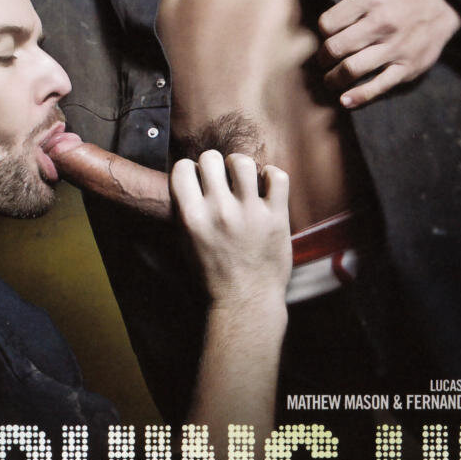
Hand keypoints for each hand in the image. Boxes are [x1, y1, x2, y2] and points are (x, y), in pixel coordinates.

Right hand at [170, 150, 290, 310]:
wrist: (245, 301)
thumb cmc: (213, 273)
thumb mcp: (186, 243)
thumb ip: (185, 210)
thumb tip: (187, 178)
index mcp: (192, 217)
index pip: (182, 167)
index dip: (189, 169)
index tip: (197, 180)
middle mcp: (219, 211)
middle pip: (211, 158)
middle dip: (214, 164)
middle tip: (221, 180)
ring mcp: (250, 213)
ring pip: (243, 162)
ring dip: (241, 167)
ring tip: (243, 180)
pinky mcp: (276, 217)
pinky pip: (277, 176)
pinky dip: (272, 176)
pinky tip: (266, 187)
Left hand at [314, 0, 460, 108]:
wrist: (441, 9)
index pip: (329, 23)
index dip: (322, 30)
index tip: (327, 33)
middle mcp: (383, 24)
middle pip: (337, 48)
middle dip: (324, 57)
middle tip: (323, 59)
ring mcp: (395, 48)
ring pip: (352, 69)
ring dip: (334, 78)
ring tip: (330, 79)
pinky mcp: (406, 68)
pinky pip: (379, 86)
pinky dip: (359, 96)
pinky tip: (344, 100)